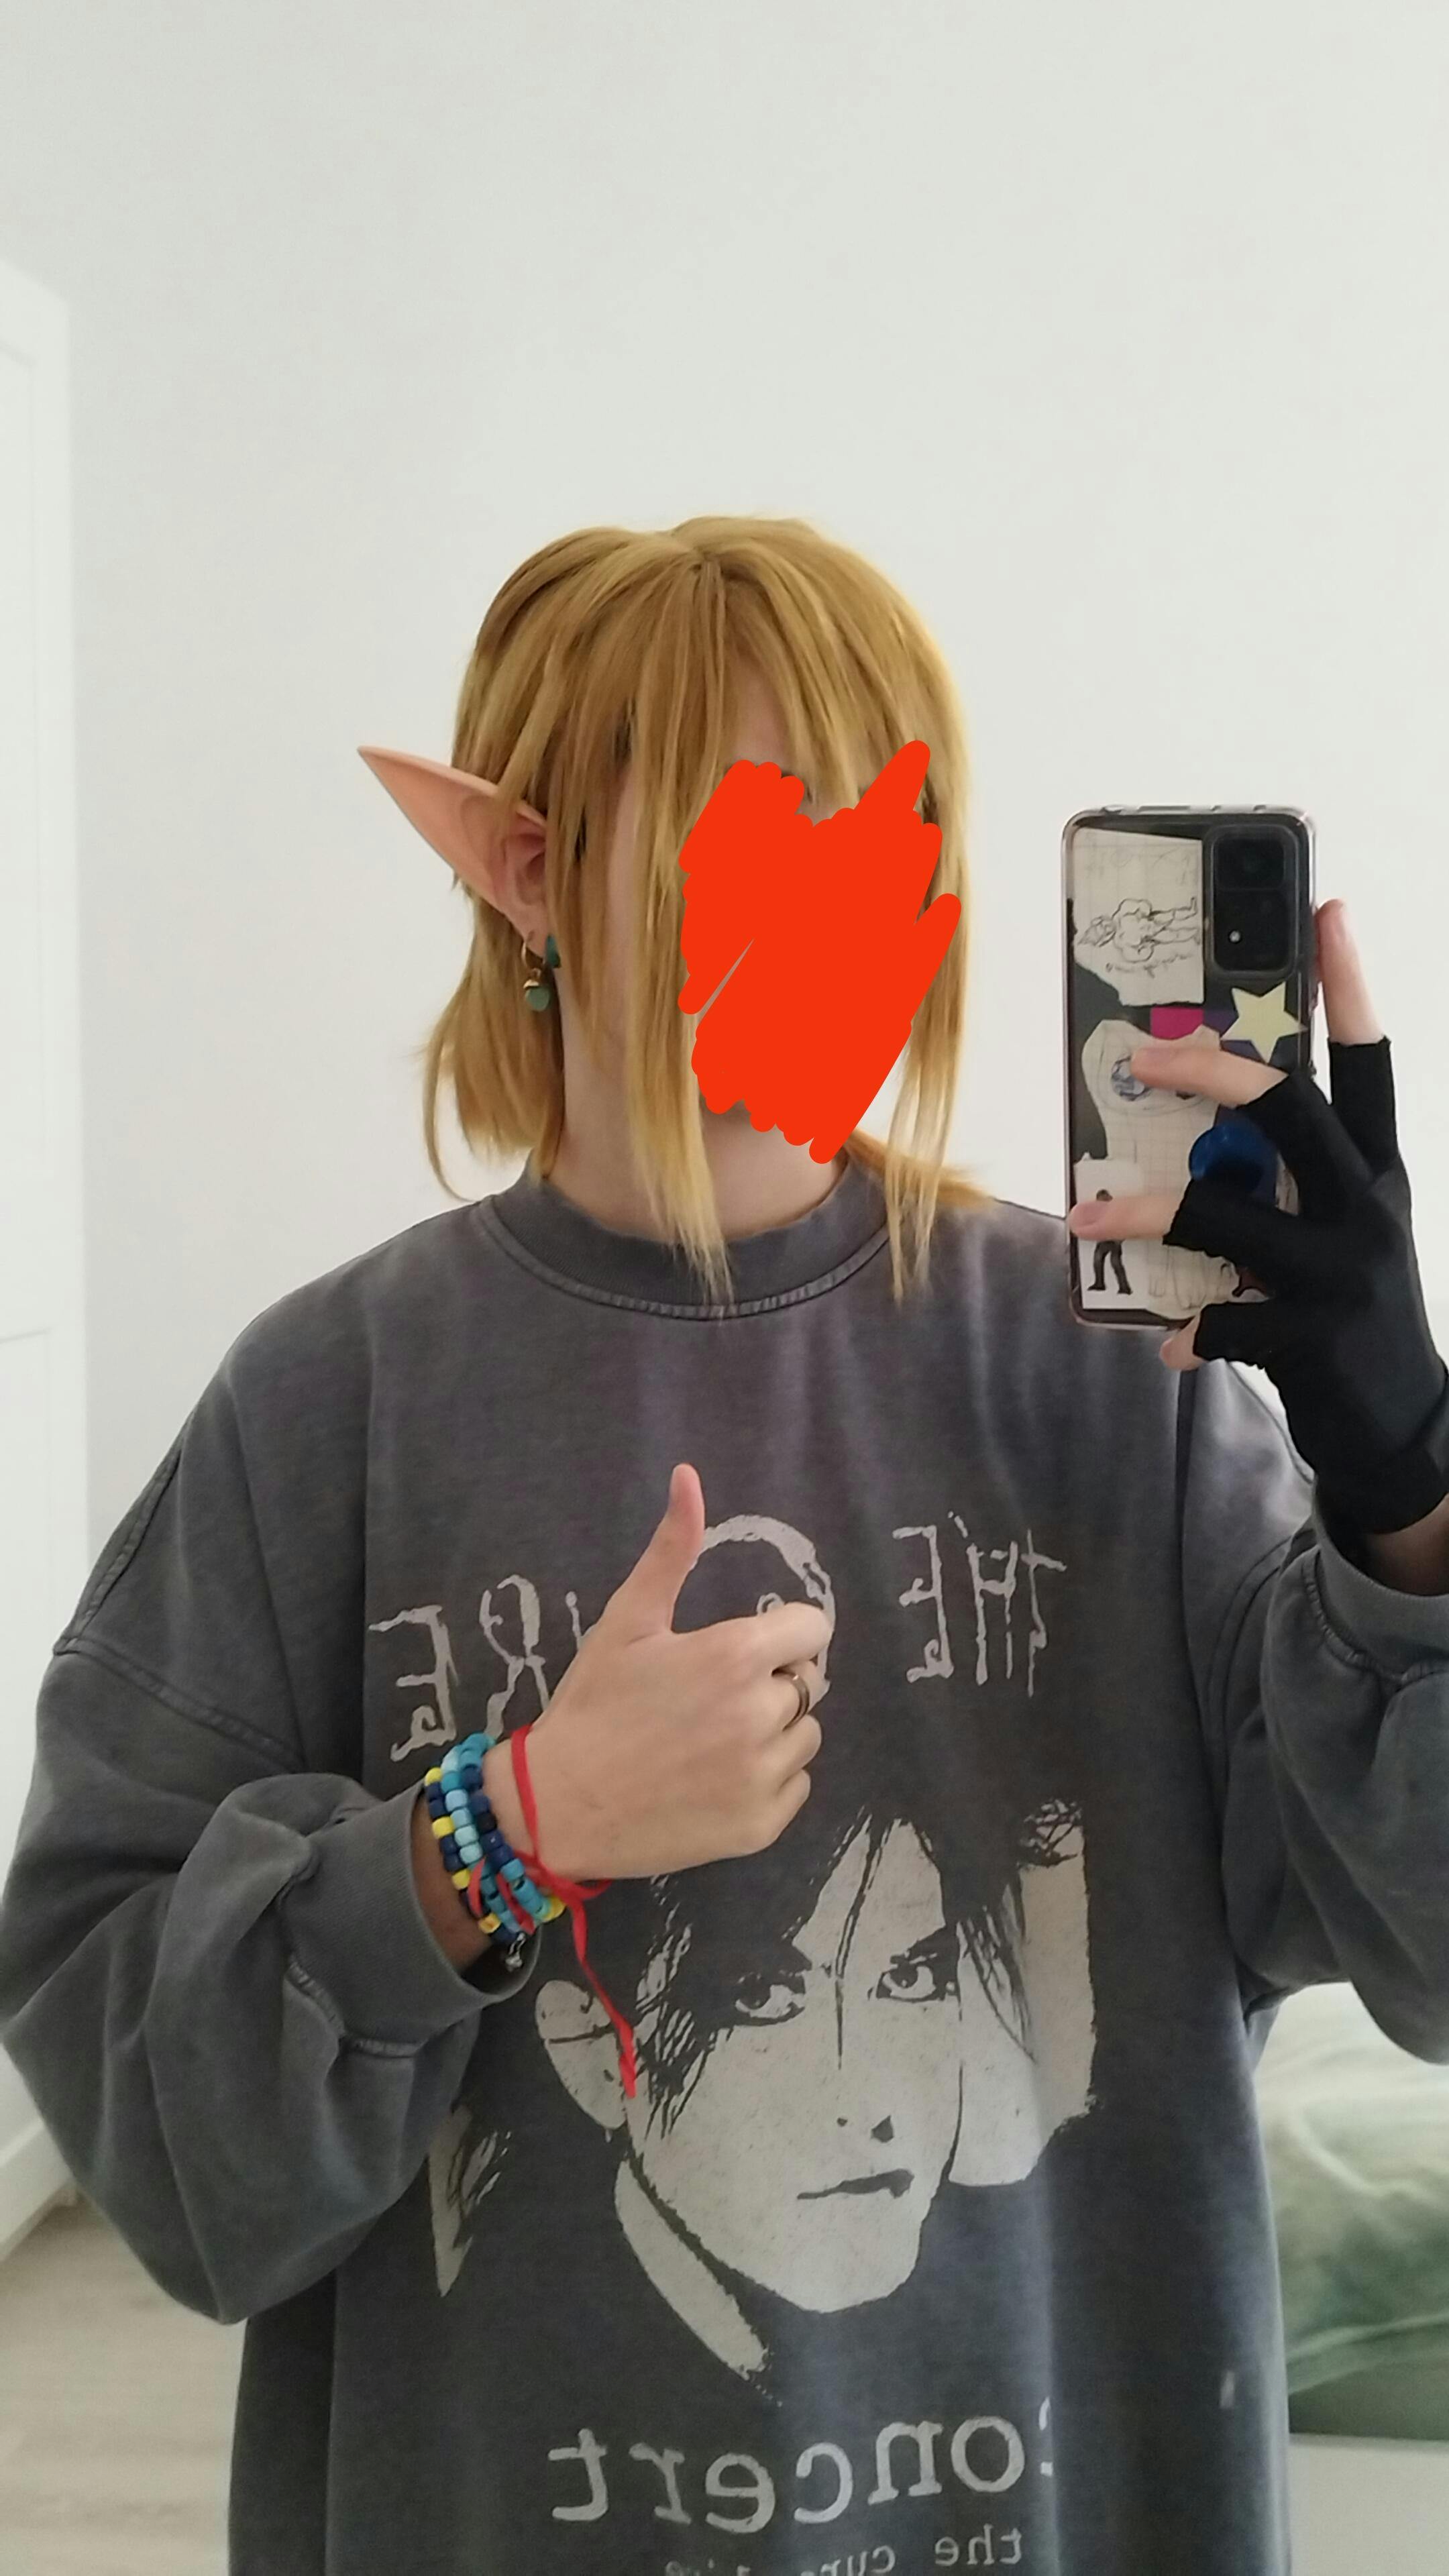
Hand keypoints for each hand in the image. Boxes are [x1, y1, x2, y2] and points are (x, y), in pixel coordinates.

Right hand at [486, 1464, 829, 1881]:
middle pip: (806, 1682)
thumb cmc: (592, 1704)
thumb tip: (689, 1475)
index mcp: (735, 1656)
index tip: (744, 1649)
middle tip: (710, 1699)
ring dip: (772, 1732)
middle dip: (770, 1682)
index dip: (781, 1633)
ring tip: (711, 1739)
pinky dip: (765, 1781)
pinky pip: (795, 1787)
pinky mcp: (760, 1825)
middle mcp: (760, 1714)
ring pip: (804, 1735)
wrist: (557, 1806)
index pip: (811, 1628)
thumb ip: (671, 1549)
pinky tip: (715, 1779)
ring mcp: (762, 1775)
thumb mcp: (627, 1619)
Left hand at [1068, 900, 1448, 1535]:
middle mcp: (1369, 1206)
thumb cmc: (1351, 1311)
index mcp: (1378, 1169)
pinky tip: (1169, 1346)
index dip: (1349, 987)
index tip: (1327, 909)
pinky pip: (1219, 1322)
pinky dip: (1183, 1331)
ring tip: (1086, 1219)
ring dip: (1144, 1213)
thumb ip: (1284, 1184)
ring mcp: (1343, 1272)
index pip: (1370, 1061)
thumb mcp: (1339, 1232)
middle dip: (1211, 1071)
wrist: (1405, 1429)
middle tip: (1141, 1058)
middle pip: (1291, 1106)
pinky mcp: (1312, 1340)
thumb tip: (1187, 1144)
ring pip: (1225, 1216)